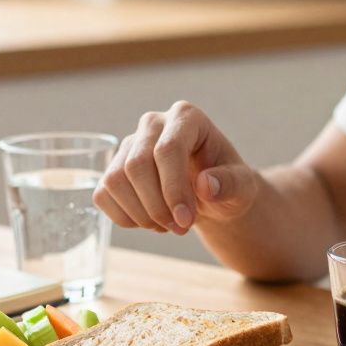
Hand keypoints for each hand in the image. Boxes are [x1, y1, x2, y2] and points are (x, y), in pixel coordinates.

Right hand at [94, 101, 258, 234]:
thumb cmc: (227, 184)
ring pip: (115, 180)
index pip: (168, 149)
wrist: (209, 193)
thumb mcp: (242, 187)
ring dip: (141, 214)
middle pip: (137, 165)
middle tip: (180, 228)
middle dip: (156, 206)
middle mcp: (152, 123)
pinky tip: (149, 221)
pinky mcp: (113, 167)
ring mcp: (129, 144)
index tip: (186, 221)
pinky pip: (103, 194)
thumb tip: (205, 185)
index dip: (173, 189)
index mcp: (186, 117)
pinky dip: (125, 218)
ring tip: (168, 225)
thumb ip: (230, 184)